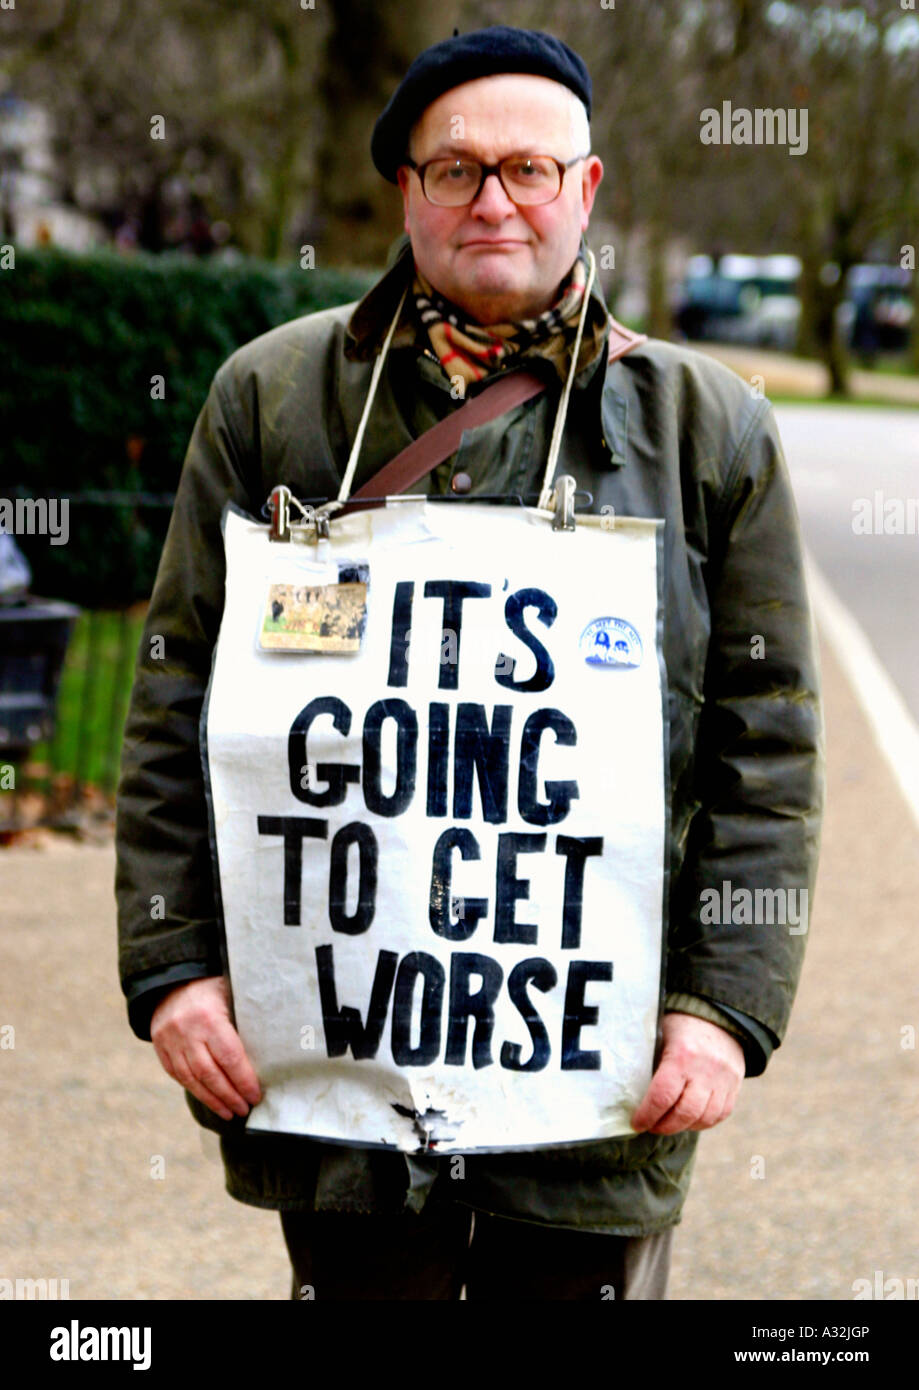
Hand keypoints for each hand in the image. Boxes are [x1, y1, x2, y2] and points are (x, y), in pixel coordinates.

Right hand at [150, 976, 261, 1121]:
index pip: (230, 1057)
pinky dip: (194, 1089)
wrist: (173, 979)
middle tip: (244, 1109)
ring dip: (212, 1100)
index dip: (244, 1081)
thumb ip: (244, 1023)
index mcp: (209, 1016)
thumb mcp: (231, 995)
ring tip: (228, 1112)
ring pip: (191, 1079)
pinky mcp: (159, 1047)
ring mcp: (169, 1040)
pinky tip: (208, 1099)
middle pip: (210, 1074)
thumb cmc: (212, 988)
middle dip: (229, 1096)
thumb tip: (267, 1057)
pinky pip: (177, 1075)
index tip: (256, 1096)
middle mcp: (186, 1031)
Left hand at [631, 1011, 744, 1135]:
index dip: (647, 1115)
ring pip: (705, 1118)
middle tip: (651, 1126)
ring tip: (668, 1124)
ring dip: (683, 1127)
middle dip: (664, 1126)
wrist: (719, 1014)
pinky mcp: (735, 1085)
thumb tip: (633, 1093)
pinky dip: (703, 1122)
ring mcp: (724, 1079)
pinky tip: (689, 1120)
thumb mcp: (661, 1034)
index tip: (636, 1123)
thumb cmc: (681, 1024)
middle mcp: (706, 1070)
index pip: (662, 1096)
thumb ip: (651, 1062)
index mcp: (683, 1055)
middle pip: (685, 1113)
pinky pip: (720, 1114)